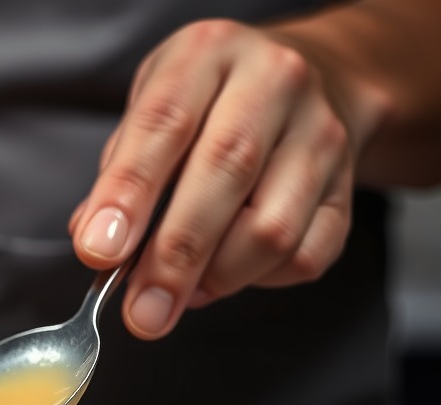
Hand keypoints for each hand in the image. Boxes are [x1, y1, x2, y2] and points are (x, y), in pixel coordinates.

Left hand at [69, 19, 355, 339]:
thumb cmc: (209, 108)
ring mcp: (320, 134)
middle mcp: (274, 82)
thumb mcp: (151, 112)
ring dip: (217, 277)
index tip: (99, 251)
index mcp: (207, 55)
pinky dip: (258, 282)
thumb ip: (119, 175)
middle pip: (226, 174)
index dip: (128, 194)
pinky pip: (304, 256)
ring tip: (184, 290)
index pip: (164, 123)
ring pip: (271, 228)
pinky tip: (229, 273)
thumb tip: (95, 241)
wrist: (312, 83)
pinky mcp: (346, 187)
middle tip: (142, 313)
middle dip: (174, 257)